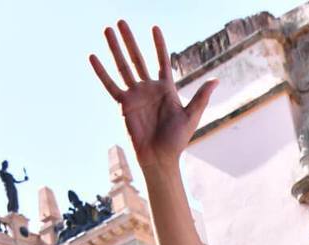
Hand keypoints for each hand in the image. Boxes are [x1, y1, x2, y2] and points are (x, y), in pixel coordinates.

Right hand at [89, 21, 218, 169]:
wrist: (160, 158)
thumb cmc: (177, 140)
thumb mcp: (191, 116)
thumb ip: (201, 97)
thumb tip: (216, 80)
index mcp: (166, 89)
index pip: (161, 60)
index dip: (158, 44)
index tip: (154, 27)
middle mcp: (149, 88)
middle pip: (138, 58)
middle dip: (129, 40)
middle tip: (121, 22)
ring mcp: (135, 95)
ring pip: (123, 67)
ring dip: (115, 48)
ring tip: (107, 30)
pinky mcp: (124, 105)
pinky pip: (111, 85)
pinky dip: (102, 72)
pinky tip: (93, 57)